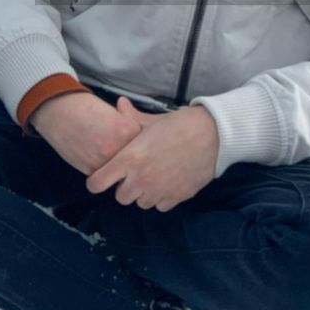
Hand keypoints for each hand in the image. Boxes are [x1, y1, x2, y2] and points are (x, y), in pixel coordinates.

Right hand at [28, 91, 141, 174]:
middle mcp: (118, 147)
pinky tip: (97, 156)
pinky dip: (103, 170)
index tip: (137, 143)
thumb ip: (131, 128)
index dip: (141, 145)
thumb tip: (142, 144)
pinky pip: (105, 175)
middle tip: (124, 152)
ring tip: (108, 153)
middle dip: (132, 160)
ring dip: (119, 169)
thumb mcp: (116, 113)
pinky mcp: (91, 170)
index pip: (146, 145)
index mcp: (128, 130)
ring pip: (120, 172)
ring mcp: (104, 161)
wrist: (60, 111)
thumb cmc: (86, 108)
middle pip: (135, 161)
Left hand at [85, 97, 219, 211]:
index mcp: (129, 159)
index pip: (97, 184)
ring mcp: (158, 190)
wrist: (212, 135)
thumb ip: (130, 117)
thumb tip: (119, 103)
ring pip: (140, 203)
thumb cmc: (180, 125)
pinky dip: (160, 198)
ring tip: (152, 177)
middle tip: (133, 174)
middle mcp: (141, 179)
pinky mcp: (175, 198)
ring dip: (143, 193)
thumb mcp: (151, 121)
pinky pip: (159, 206)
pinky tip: (166, 182)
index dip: (97, 181)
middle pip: (120, 197)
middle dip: (124, 187)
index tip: (102, 176)